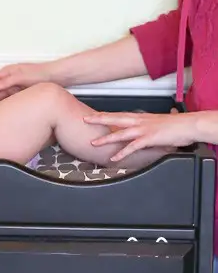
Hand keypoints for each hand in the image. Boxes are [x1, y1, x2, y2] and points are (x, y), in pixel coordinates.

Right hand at [0, 62, 52, 100]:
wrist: (57, 77)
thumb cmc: (40, 73)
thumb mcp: (21, 76)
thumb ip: (6, 81)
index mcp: (8, 71)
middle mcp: (10, 78)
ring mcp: (15, 85)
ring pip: (0, 92)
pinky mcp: (20, 91)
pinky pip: (7, 97)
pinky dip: (1, 101)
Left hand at [83, 108, 198, 161]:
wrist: (188, 125)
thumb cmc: (175, 125)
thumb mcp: (157, 124)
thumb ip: (146, 127)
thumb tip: (141, 131)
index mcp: (140, 117)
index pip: (118, 115)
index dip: (104, 115)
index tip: (92, 115)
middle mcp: (139, 121)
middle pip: (115, 119)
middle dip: (99, 119)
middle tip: (85, 119)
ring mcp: (144, 129)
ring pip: (121, 133)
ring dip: (106, 138)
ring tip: (93, 142)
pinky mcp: (150, 138)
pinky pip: (133, 146)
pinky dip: (122, 152)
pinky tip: (114, 157)